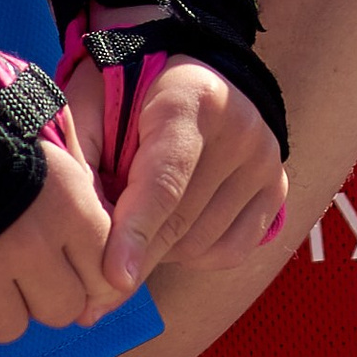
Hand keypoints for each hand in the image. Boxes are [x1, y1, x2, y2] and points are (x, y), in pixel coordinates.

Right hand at [0, 42, 129, 356]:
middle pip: (60, 311)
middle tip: (16, 264)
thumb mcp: (45, 117)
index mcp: (68, 201)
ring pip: (7, 329)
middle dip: (42, 292)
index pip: (104, 274)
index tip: (62, 259)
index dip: (83, 270)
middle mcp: (30, 243)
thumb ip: (73, 172)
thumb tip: (90, 219)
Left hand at [66, 51, 287, 292]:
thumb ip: (79, 164)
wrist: (187, 65)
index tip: (112, 279)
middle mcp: (240, 129)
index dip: (135, 233)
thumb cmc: (125, 89)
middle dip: (133, 258)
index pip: (164, 181)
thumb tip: (80, 241)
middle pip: (180, 220)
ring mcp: (264, 159)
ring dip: (158, 252)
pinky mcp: (276, 186)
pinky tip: (170, 230)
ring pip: (200, 243)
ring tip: (134, 227)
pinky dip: (192, 255)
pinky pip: (231, 250)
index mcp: (190, 101)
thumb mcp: (90, 107)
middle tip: (93, 291)